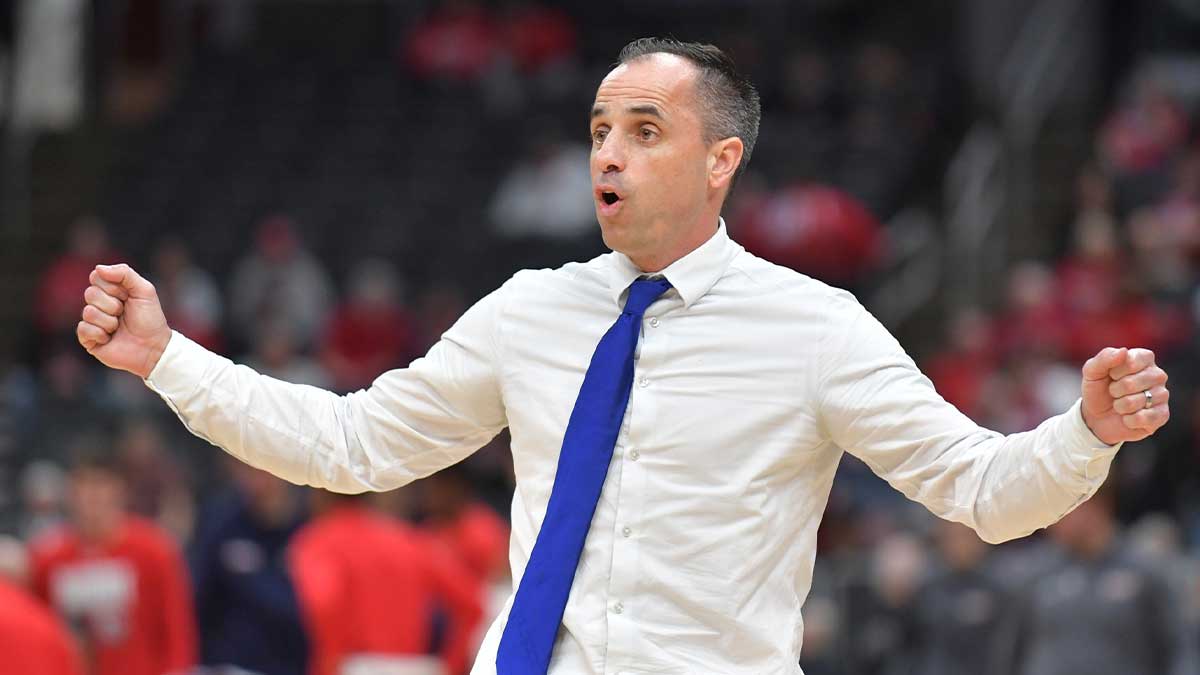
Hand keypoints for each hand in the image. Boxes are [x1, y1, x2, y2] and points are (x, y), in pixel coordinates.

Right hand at [76, 263, 171, 378]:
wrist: (153, 347)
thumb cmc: (150, 319)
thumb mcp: (144, 290)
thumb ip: (125, 273)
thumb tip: (98, 268)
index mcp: (111, 290)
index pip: (96, 277)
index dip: (113, 287)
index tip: (127, 296)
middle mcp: (99, 304)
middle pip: (90, 293)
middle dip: (112, 305)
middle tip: (124, 313)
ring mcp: (92, 321)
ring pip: (88, 312)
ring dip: (109, 321)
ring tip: (119, 328)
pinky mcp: (88, 338)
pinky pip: (83, 329)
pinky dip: (100, 334)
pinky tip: (110, 338)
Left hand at [1080, 347, 1169, 444]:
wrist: (1097, 417)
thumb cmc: (1098, 389)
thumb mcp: (1092, 371)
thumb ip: (1104, 358)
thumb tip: (1123, 351)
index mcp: (1144, 358)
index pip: (1130, 361)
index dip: (1114, 372)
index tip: (1111, 376)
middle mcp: (1158, 375)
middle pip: (1131, 383)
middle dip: (1115, 391)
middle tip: (1114, 392)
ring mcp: (1162, 395)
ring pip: (1135, 402)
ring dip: (1120, 406)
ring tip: (1121, 404)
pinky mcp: (1162, 415)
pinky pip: (1142, 418)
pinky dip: (1128, 420)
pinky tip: (1128, 417)